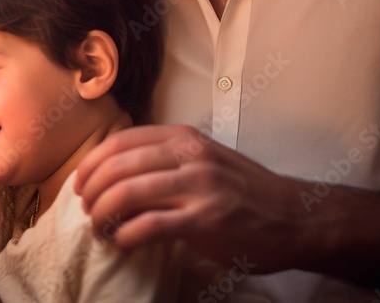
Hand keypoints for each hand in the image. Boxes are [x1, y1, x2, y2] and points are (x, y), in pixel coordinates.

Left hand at [74, 124, 379, 290]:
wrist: (298, 217)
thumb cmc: (247, 191)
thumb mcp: (206, 158)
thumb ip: (168, 158)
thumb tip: (118, 172)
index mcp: (185, 138)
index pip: (122, 141)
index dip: (93, 162)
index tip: (80, 182)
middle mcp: (190, 155)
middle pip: (119, 166)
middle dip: (92, 190)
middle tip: (85, 208)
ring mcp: (199, 187)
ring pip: (128, 193)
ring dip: (103, 213)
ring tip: (98, 226)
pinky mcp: (206, 221)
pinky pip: (150, 226)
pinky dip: (126, 235)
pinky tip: (121, 242)